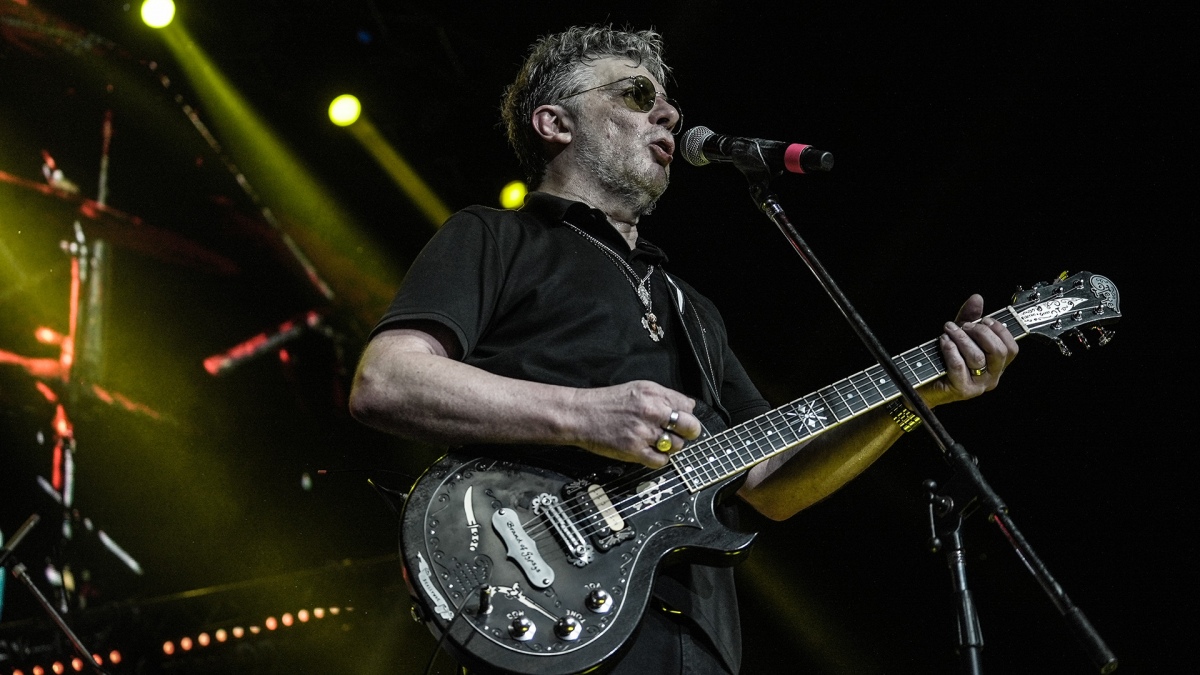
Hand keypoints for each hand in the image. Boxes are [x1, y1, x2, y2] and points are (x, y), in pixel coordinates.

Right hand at [566, 380, 701, 467]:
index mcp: (654, 395)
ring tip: (658, 441)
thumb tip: (688, 406)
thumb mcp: (638, 388)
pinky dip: (660, 459)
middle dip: (689, 431)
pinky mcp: (634, 451)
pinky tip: (651, 451)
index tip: (681, 419)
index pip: (687, 406)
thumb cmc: (607, 402)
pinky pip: (661, 461)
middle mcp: (651, 412)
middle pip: (689, 426)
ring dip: (671, 446)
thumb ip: (664, 396)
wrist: (581, 414)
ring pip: (677, 446)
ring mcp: (644, 433)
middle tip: (682, 434)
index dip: (686, 414)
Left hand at [920, 294, 1018, 406]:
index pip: (1011, 349)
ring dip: (962, 338)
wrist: (923, 382)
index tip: (984, 319)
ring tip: (949, 330)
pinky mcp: (962, 390)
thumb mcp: (960, 336)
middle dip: (981, 332)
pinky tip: (943, 341)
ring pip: (978, 357)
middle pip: (998, 352)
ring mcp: (978, 386)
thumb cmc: (944, 359)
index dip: (1000, 331)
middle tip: (964, 325)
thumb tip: (977, 298)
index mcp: (996, 366)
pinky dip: (951, 349)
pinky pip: (959, 365)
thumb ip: (970, 318)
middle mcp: (992, 377)